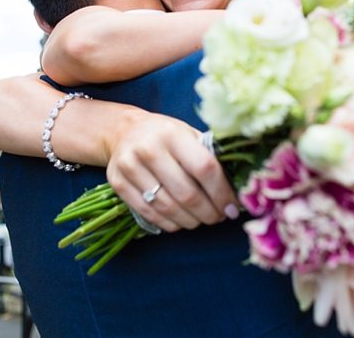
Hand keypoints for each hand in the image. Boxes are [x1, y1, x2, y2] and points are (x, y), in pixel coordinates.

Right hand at [104, 111, 237, 232]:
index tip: (232, 207)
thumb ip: (209, 155)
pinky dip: (169, 223)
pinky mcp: (118, 183)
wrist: (124, 131)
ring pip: (167, 207)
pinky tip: (181, 221)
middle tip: (219, 217)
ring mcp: (130, 167)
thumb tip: (236, 189)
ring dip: (190, 221)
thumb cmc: (166, 135)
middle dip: (208, 212)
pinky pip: (149, 213)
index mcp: (172, 134)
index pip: (204, 168)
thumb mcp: (189, 134)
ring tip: (202, 220)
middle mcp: (148, 149)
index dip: (222, 192)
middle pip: (186, 193)